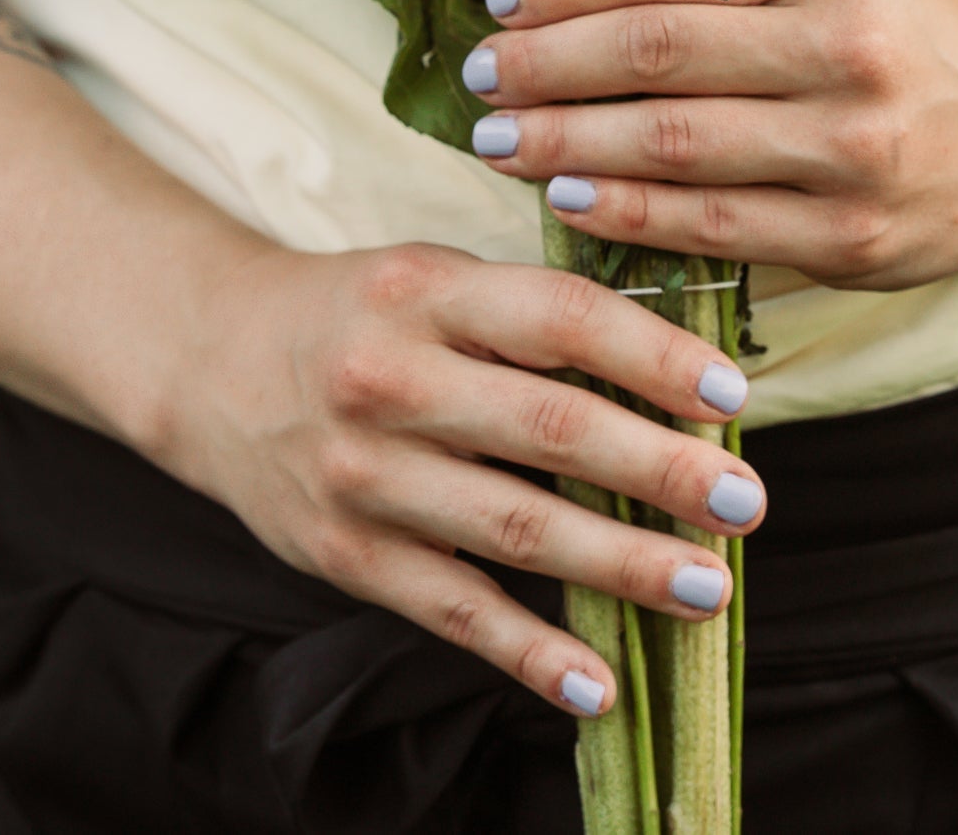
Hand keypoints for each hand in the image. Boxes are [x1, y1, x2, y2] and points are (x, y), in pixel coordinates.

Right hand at [154, 235, 764, 717]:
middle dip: (659, 472)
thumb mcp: (434, 276)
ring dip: (622, 567)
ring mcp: (365, 475)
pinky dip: (530, 654)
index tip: (733, 394)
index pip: (561, 320)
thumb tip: (677, 365)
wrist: (211, 359)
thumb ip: (531, 313)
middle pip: (550, 431)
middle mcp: (392, 379)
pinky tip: (600, 681)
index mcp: (427, 290)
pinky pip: (454, 611)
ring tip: (709, 586)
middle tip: (745, 502)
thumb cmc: (359, 312)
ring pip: (514, 529)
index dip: (654, 357)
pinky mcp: (347, 555)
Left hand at [462, 0, 957, 288]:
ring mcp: (851, 148)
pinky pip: (711, 227)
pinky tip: (568, 195)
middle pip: (657, 51)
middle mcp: (846, 45)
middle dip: (546, 65)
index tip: (498, 1)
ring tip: (498, 139)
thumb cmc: (906, 39)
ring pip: (673, 143)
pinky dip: (625, 213)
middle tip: (477, 76)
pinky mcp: (852, 238)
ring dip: (566, 141)